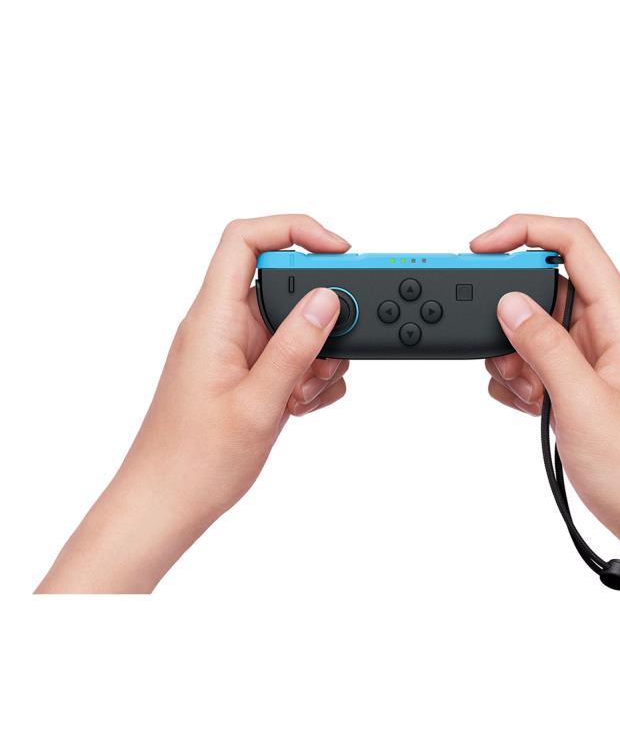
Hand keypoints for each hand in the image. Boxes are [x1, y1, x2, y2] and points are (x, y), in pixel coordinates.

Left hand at [38, 215, 350, 592]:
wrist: (168, 503)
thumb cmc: (194, 460)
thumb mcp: (259, 403)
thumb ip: (295, 347)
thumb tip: (328, 300)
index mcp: (214, 319)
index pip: (246, 239)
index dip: (294, 229)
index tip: (338, 250)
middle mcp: (224, 326)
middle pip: (282, 283)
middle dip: (319, 314)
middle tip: (332, 351)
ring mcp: (236, 351)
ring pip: (293, 324)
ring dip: (315, 354)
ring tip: (305, 393)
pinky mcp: (247, 374)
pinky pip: (289, 355)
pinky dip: (307, 376)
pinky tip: (300, 406)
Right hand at [474, 214, 619, 592]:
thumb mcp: (583, 402)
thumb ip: (544, 345)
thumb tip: (509, 302)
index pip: (573, 242)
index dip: (523, 231)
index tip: (480, 248)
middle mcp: (605, 328)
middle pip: (541, 285)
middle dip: (509, 317)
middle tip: (505, 356)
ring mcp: (587, 354)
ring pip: (529, 325)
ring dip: (513, 357)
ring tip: (531, 395)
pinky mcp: (573, 378)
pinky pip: (529, 358)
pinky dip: (516, 379)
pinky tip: (532, 408)